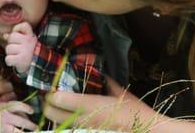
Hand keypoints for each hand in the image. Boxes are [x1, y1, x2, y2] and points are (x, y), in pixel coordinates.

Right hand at [0, 101, 36, 132]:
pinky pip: (14, 132)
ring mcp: (3, 126)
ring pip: (18, 131)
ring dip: (26, 132)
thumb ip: (9, 110)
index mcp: (2, 107)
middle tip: (35, 127)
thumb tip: (23, 115)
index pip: (17, 105)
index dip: (26, 108)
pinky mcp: (2, 132)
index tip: (31, 111)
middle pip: (21, 120)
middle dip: (30, 125)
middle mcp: (3, 116)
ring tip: (33, 132)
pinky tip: (22, 132)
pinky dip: (19, 132)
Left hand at [4, 22, 37, 73]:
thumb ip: (15, 37)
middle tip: (16, 49)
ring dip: (10, 54)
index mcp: (30, 36)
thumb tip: (5, 35)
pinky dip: (9, 62)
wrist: (37, 67)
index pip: (24, 25)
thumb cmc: (28, 53)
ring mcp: (25, 50)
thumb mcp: (25, 43)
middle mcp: (28, 41)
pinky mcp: (22, 60)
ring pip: (8, 48)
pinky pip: (8, 59)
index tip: (17, 33)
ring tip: (16, 56)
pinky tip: (15, 62)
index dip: (17, 28)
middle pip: (11, 37)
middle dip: (11, 44)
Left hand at [43, 76, 160, 130]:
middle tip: (51, 95)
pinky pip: (69, 129)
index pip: (59, 98)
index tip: (51, 85)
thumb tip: (94, 68)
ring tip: (57, 105)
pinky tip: (69, 115)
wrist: (148, 132)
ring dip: (54, 114)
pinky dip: (64, 122)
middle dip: (47, 104)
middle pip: (51, 114)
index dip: (51, 92)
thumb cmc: (135, 112)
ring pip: (57, 124)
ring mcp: (84, 131)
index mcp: (90, 105)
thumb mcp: (120, 92)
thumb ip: (104, 80)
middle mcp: (83, 120)